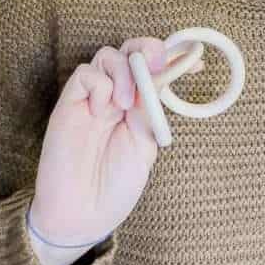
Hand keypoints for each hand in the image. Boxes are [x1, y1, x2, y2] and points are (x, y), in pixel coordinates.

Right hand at [30, 36, 202, 247]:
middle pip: (130, 52)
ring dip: (125, 71)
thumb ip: (149, 112)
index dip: (174, 60)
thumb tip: (161, 78)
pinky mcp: (68, 104)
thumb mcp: (144, 145)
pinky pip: (86, 74)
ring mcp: (91, 100)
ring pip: (108, 55)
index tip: (197, 63)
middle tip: (159, 65)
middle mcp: (114, 98)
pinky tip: (102, 111)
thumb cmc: (114, 187)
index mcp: (137, 108)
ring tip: (127, 105)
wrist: (82, 216)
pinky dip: (101, 85)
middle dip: (148, 49)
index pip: (153, 71)